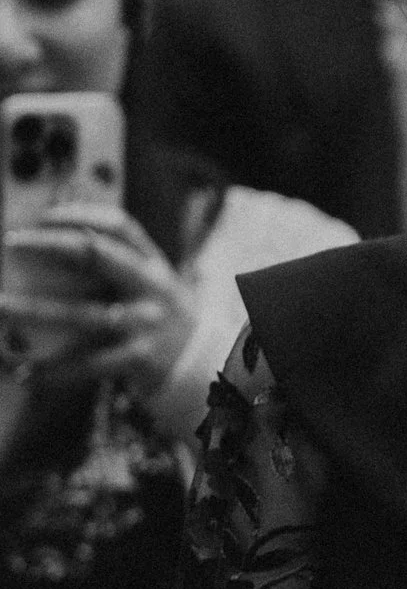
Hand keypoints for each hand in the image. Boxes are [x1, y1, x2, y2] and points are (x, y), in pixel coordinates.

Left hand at [0, 204, 194, 398]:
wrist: (205, 366)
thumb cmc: (163, 321)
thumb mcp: (153, 286)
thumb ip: (119, 266)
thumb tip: (65, 240)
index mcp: (152, 265)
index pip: (118, 226)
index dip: (80, 215)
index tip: (43, 217)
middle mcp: (150, 287)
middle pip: (97, 256)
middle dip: (51, 246)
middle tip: (10, 243)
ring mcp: (145, 322)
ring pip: (81, 314)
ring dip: (34, 310)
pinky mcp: (139, 358)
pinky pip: (87, 364)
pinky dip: (53, 371)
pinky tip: (22, 373)